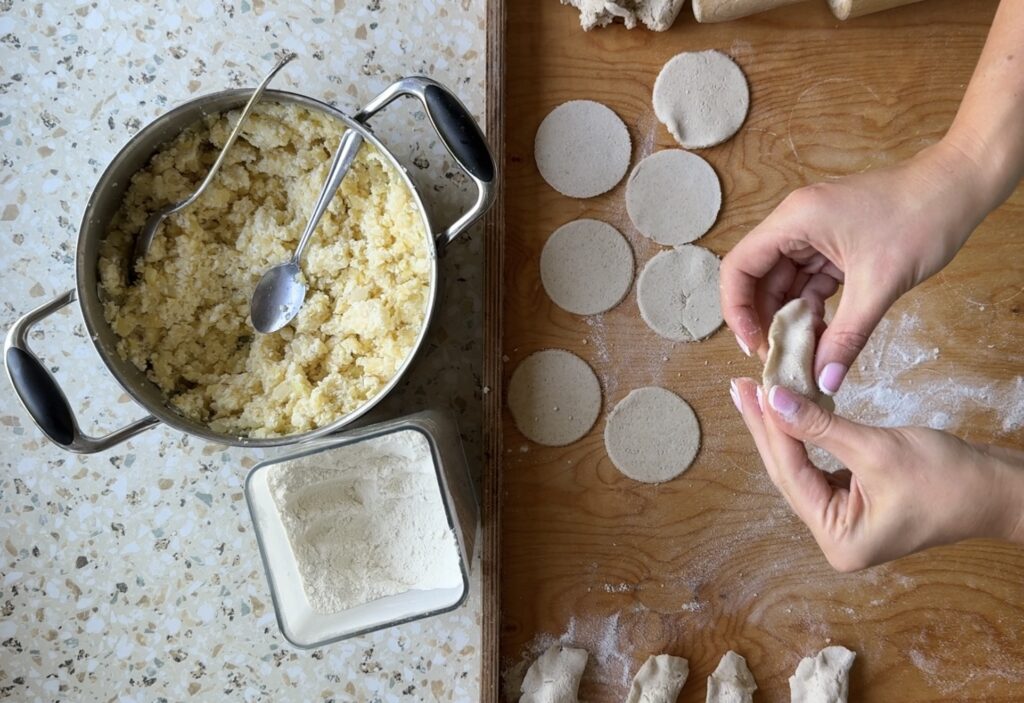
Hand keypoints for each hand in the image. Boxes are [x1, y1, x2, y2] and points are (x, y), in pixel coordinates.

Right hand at [720, 138, 994, 394]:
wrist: (961, 187)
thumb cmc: (922, 218)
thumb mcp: (880, 285)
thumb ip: (847, 336)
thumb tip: (825, 380)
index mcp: (794, 220)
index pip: (739, 267)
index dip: (737, 310)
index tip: (752, 345)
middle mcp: (796, 223)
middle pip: (758, 277)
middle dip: (765, 320)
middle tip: (779, 358)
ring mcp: (815, 231)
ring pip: (785, 282)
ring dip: (791, 317)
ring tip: (801, 353)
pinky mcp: (834, 241)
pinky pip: (810, 280)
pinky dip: (813, 307)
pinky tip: (822, 334)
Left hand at [730, 378, 1023, 570]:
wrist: (998, 490)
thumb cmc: (948, 477)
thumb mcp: (876, 449)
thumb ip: (819, 426)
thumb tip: (772, 399)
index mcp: (839, 539)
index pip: (791, 474)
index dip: (768, 428)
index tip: (748, 390)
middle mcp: (834, 537)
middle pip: (789, 473)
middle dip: (766, 428)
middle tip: (740, 388)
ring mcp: (842, 521)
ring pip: (800, 467)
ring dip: (780, 430)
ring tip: (754, 392)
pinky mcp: (852, 502)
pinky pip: (818, 465)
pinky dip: (804, 436)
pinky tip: (784, 410)